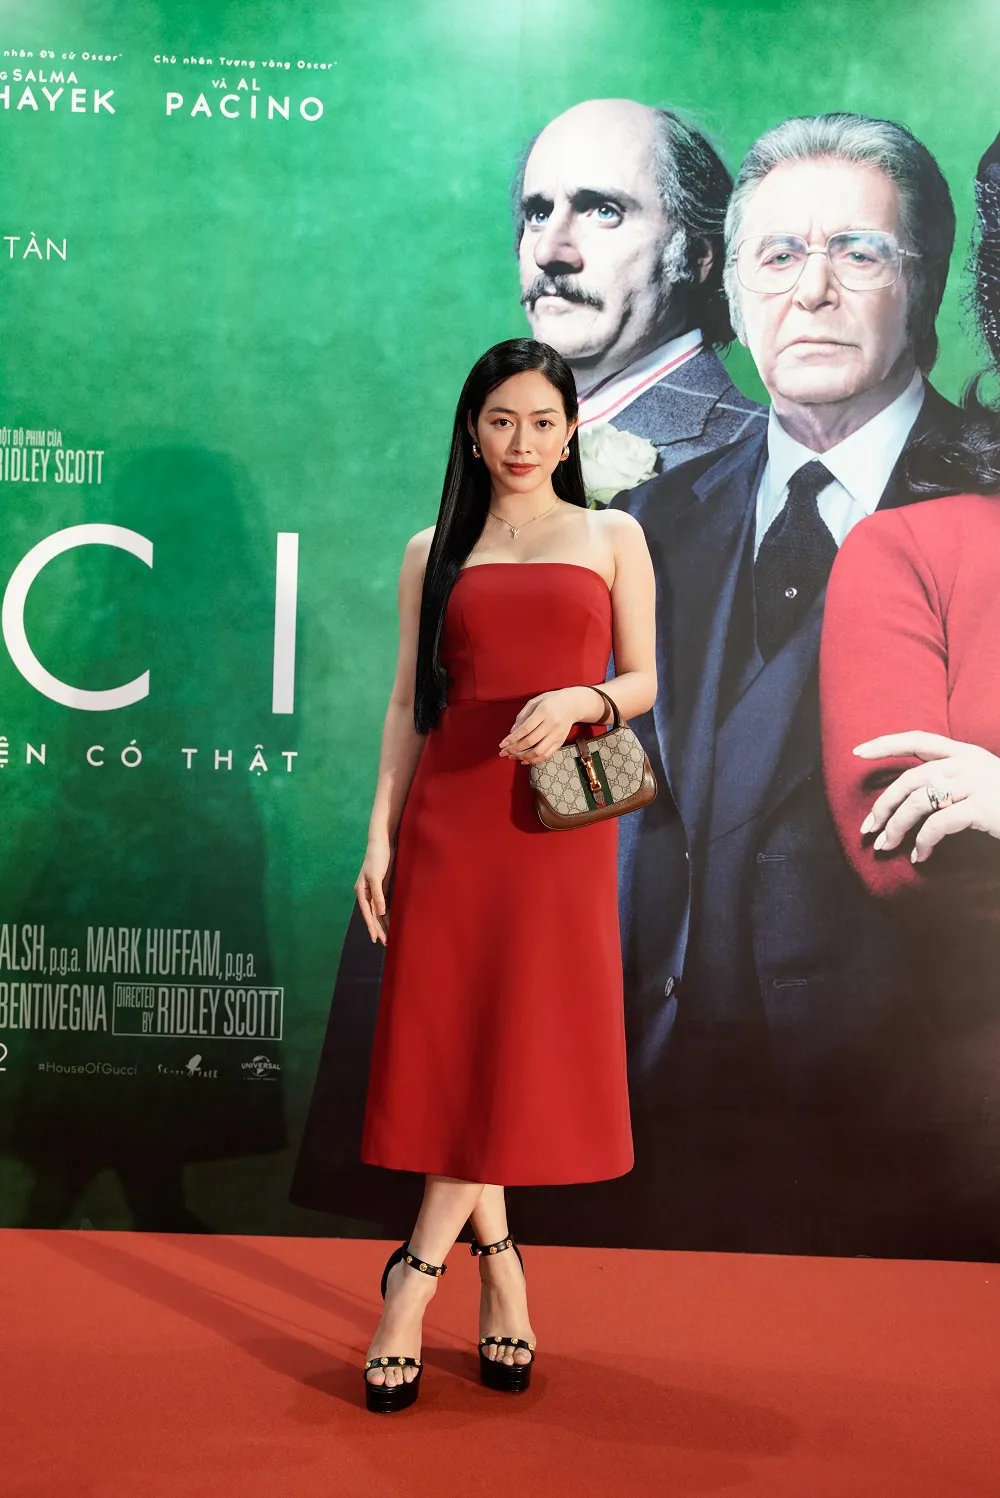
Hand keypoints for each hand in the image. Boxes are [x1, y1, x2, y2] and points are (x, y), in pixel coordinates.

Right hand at [355, 838, 393, 942]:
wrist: (382, 843)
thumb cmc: (377, 858)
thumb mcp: (376, 877)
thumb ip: (378, 895)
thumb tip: (380, 912)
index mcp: (362, 891)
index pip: (367, 913)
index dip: (371, 926)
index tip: (375, 939)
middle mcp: (366, 893)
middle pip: (372, 915)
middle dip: (378, 928)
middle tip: (385, 942)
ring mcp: (374, 891)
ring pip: (378, 911)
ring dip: (383, 923)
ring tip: (388, 937)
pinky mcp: (382, 887)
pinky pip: (384, 904)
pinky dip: (387, 914)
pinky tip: (391, 922)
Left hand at [499, 687, 600, 765]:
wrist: (573, 704)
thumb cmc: (551, 701)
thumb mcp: (535, 701)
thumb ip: (522, 716)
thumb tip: (512, 732)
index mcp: (543, 712)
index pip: (525, 728)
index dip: (512, 738)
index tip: (502, 744)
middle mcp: (551, 724)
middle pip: (530, 741)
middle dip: (514, 749)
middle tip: (503, 753)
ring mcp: (557, 735)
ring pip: (538, 752)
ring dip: (523, 757)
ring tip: (512, 757)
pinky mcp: (560, 742)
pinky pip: (547, 755)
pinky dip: (534, 760)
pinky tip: (524, 760)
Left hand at [853, 731, 999, 862]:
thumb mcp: (981, 783)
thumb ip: (950, 782)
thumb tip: (906, 799)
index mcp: (966, 752)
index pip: (917, 739)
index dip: (885, 744)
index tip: (857, 752)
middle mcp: (969, 762)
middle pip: (909, 779)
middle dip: (883, 804)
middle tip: (867, 828)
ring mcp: (977, 783)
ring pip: (917, 802)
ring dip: (896, 827)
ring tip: (886, 846)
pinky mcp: (982, 807)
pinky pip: (937, 825)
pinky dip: (922, 843)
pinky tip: (920, 857)